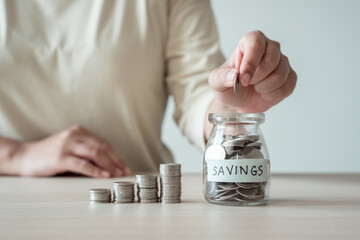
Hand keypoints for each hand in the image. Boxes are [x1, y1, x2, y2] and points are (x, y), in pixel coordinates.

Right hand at [11, 125, 129, 177]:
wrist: (24, 157)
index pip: (103, 143)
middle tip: (124, 172)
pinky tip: (103, 175)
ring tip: (116, 175)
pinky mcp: (60, 158)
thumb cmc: (49, 154)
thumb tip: (108, 164)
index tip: (124, 166)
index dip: (115, 156)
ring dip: (109, 166)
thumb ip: (85, 151)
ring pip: (95, 154)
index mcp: (79, 131)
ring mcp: (67, 145)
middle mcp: (74, 135)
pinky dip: (95, 170)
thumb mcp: (69, 147)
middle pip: (102, 148)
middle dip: (115, 161)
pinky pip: (83, 164)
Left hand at [209, 30, 296, 112]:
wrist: (238, 101)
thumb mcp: (216, 83)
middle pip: (271, 61)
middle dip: (257, 78)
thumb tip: (234, 76)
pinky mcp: (290, 76)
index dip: (250, 64)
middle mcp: (270, 47)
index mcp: (251, 41)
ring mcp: (282, 61)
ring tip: (255, 87)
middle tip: (247, 83)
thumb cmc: (228, 87)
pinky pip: (287, 86)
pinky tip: (264, 92)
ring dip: (264, 88)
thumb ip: (222, 77)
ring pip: (280, 75)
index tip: (243, 79)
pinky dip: (273, 94)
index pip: (256, 44)